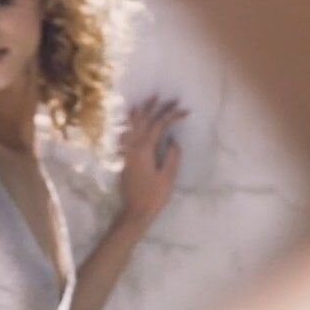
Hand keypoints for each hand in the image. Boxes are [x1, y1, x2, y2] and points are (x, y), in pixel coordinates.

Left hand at [116, 95, 187, 222]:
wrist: (135, 211)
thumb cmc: (154, 195)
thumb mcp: (168, 177)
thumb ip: (172, 156)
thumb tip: (172, 140)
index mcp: (144, 149)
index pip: (159, 125)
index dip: (172, 115)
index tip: (185, 111)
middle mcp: (133, 146)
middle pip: (144, 120)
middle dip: (157, 107)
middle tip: (169, 98)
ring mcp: (126, 151)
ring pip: (132, 125)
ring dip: (141, 111)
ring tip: (148, 100)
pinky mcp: (124, 157)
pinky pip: (125, 134)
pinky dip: (129, 123)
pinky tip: (131, 120)